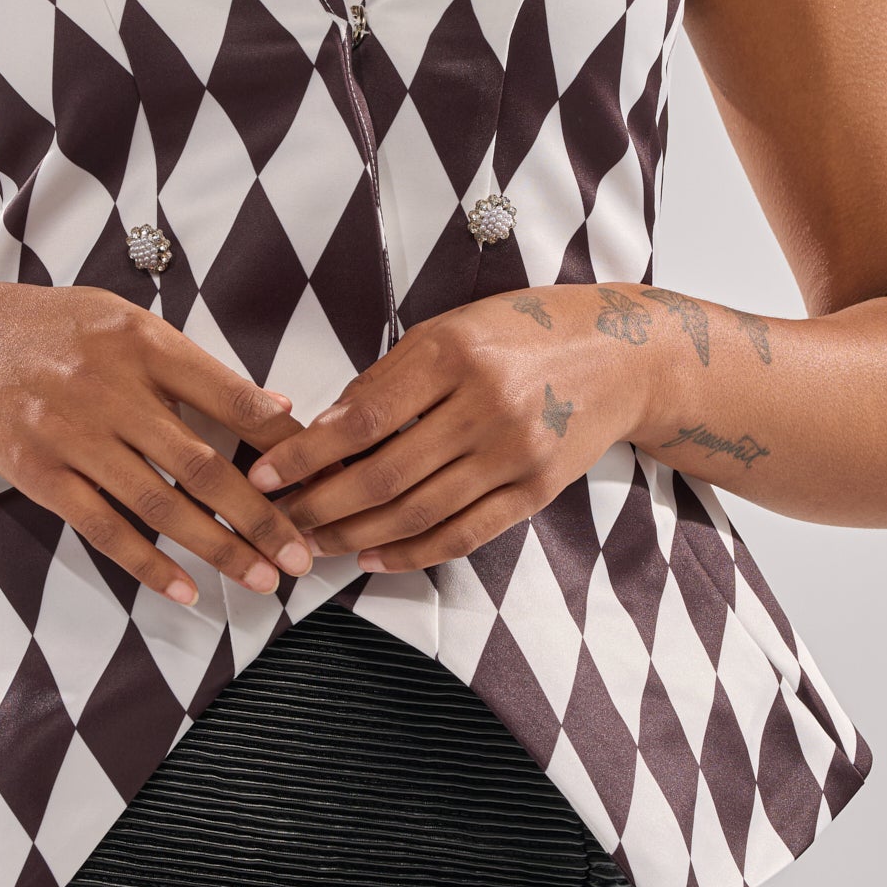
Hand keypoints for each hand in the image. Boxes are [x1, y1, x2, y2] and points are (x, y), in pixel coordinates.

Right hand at [0, 282, 314, 608]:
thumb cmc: (51, 330)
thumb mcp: (122, 321)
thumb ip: (194, 364)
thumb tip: (275, 406)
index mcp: (142, 342)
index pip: (229, 396)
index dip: (279, 442)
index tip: (318, 476)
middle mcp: (110, 388)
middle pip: (202, 464)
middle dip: (260, 516)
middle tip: (300, 554)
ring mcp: (73, 435)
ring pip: (160, 505)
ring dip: (217, 548)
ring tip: (260, 579)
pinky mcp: (41, 474)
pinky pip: (105, 529)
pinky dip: (149, 565)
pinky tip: (188, 590)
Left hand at [247, 287, 664, 571]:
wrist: (624, 357)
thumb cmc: (525, 331)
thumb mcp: (451, 329)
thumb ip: (390, 378)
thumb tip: (322, 430)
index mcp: (454, 354)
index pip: (361, 419)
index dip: (304, 454)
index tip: (262, 475)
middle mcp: (486, 406)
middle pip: (384, 474)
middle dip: (319, 505)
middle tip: (277, 521)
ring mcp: (515, 454)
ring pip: (418, 512)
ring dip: (355, 536)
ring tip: (312, 543)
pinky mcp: (536, 490)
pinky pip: (464, 534)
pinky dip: (412, 553)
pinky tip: (371, 558)